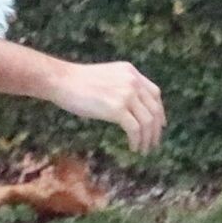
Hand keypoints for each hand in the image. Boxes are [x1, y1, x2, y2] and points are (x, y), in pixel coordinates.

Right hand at [48, 61, 165, 152]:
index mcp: (131, 72)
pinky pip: (134, 129)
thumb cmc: (76, 82)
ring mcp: (126, 95)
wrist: (62, 80)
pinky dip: (136, 141)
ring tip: (144, 149)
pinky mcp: (117, 109)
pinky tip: (133, 147)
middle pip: (154, 109)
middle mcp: (133, 82)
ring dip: (147, 138)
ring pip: (147, 121)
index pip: (154, 93)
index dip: (160, 111)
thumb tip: (128, 106)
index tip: (160, 124)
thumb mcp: (106, 77)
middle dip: (155, 130)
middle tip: (153, 143)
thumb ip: (121, 86)